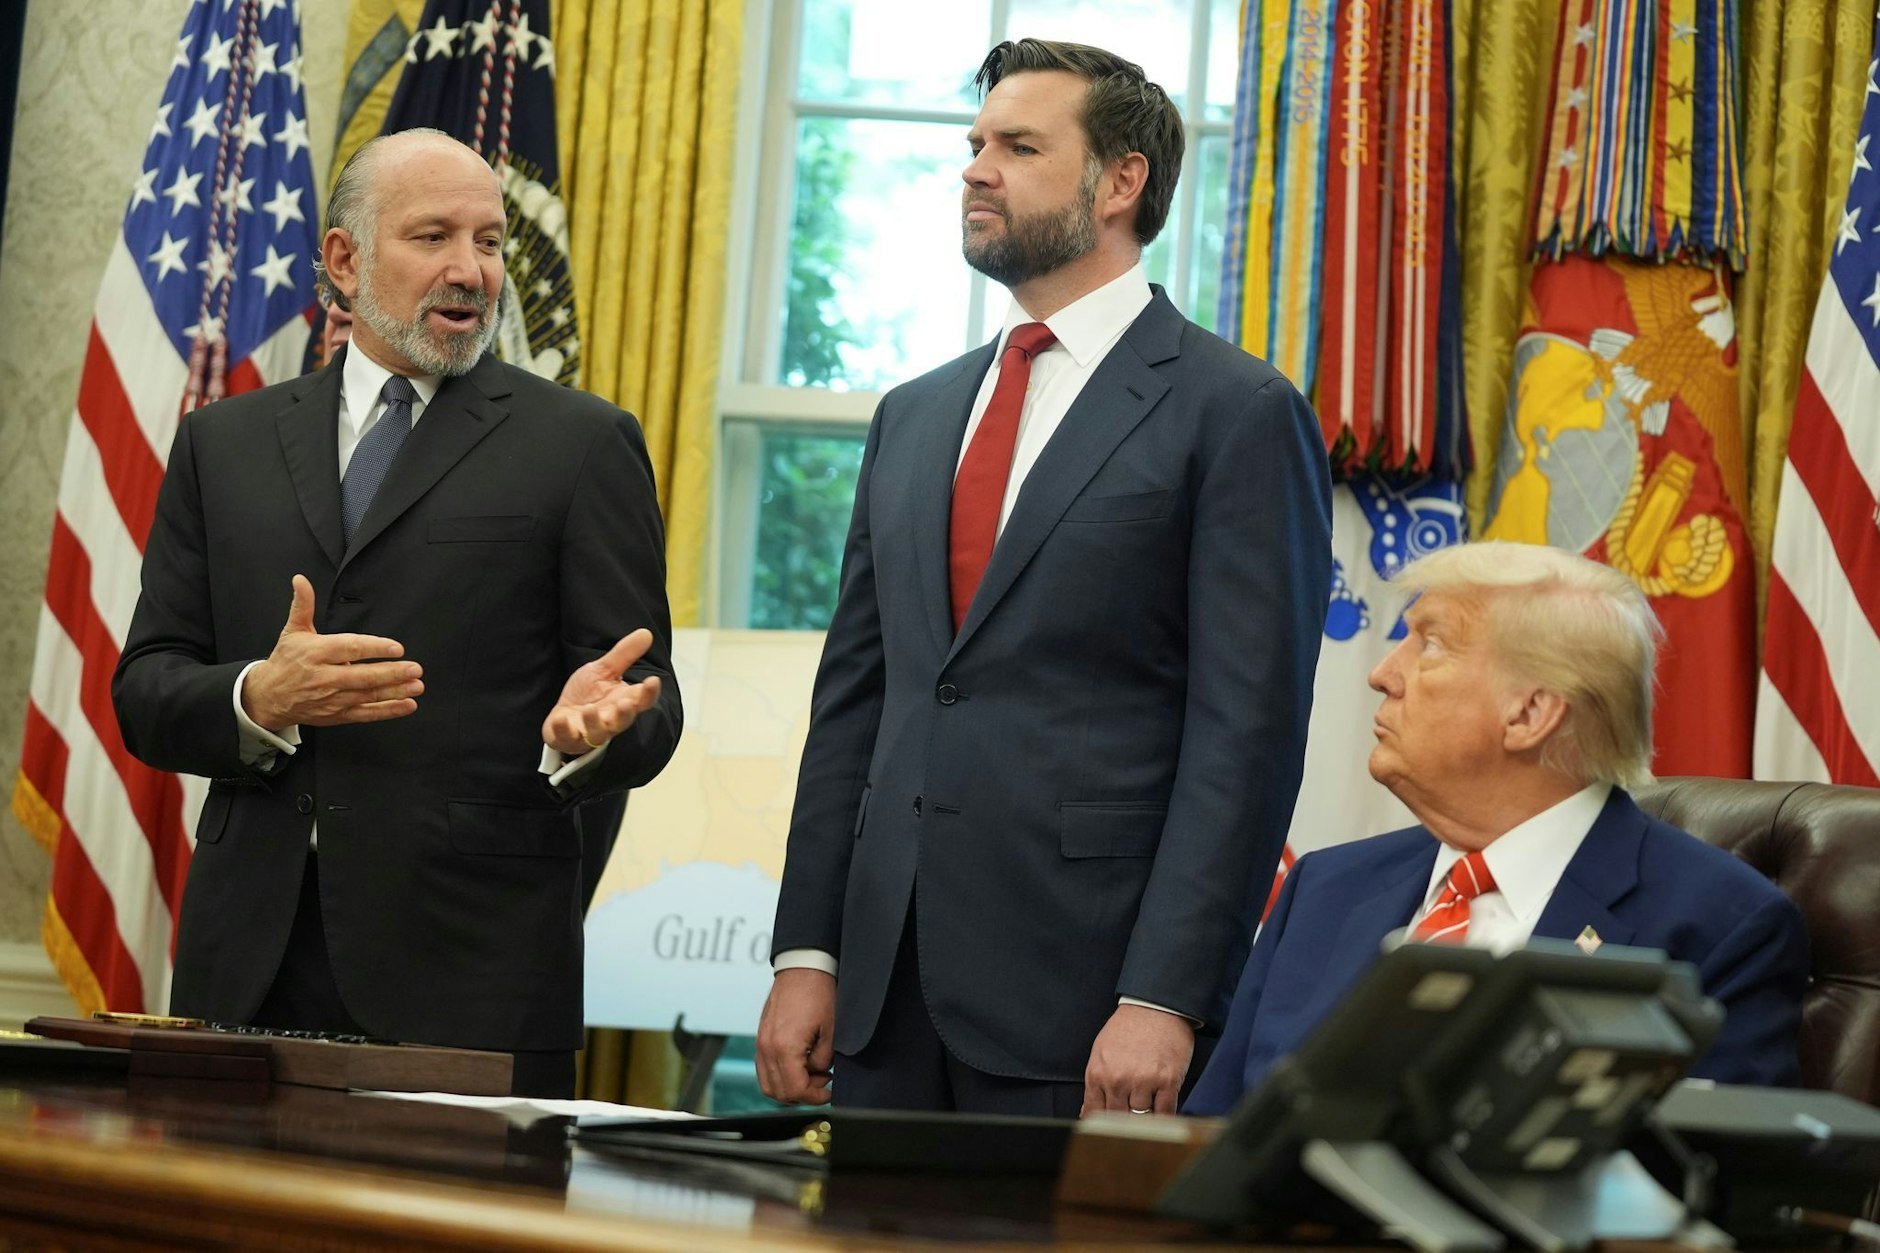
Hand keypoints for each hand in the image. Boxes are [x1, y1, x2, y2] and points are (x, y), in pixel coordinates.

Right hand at [241, 575, 421, 730]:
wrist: (269, 697)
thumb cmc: (286, 661)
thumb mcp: (293, 631)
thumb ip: (303, 605)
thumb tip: (301, 581)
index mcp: (316, 653)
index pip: (349, 648)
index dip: (375, 648)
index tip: (396, 648)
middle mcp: (325, 677)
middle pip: (362, 676)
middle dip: (392, 673)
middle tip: (415, 668)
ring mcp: (332, 698)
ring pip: (368, 695)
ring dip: (396, 691)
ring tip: (416, 685)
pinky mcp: (337, 714)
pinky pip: (366, 714)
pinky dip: (388, 711)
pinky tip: (407, 705)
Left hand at [541, 629, 662, 754]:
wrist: (563, 718)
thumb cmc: (589, 696)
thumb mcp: (605, 670)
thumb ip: (624, 654)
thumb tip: (646, 632)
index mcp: (623, 703)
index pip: (643, 701)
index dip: (649, 693)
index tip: (653, 680)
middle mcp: (610, 721)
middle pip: (623, 722)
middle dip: (624, 714)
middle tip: (625, 704)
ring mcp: (589, 732)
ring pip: (597, 733)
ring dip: (593, 722)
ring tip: (589, 709)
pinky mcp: (567, 738)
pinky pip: (567, 737)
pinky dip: (563, 730)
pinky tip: (561, 719)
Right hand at [755, 968, 835, 1104]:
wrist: (802, 967)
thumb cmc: (818, 993)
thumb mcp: (831, 1031)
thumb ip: (823, 1060)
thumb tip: (818, 1073)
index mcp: (784, 1048)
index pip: (795, 1089)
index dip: (815, 1097)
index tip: (829, 1093)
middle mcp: (767, 1048)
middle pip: (779, 1092)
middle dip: (803, 1094)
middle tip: (823, 1081)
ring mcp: (761, 1043)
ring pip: (768, 1084)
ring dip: (789, 1087)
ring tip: (812, 1074)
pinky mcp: (761, 1037)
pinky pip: (764, 1069)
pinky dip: (780, 1075)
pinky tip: (799, 1064)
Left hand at [1081, 1004, 1194, 1116]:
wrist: (1155, 1006)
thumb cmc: (1128, 1028)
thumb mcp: (1101, 1052)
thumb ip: (1095, 1083)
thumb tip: (1088, 1112)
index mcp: (1098, 1073)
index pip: (1095, 1113)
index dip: (1102, 1126)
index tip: (1108, 1132)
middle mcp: (1118, 1080)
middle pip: (1119, 1119)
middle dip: (1124, 1125)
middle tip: (1131, 1125)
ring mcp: (1143, 1081)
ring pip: (1142, 1118)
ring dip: (1145, 1120)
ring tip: (1148, 1115)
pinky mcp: (1167, 1081)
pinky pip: (1164, 1113)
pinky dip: (1164, 1118)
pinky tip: (1162, 1114)